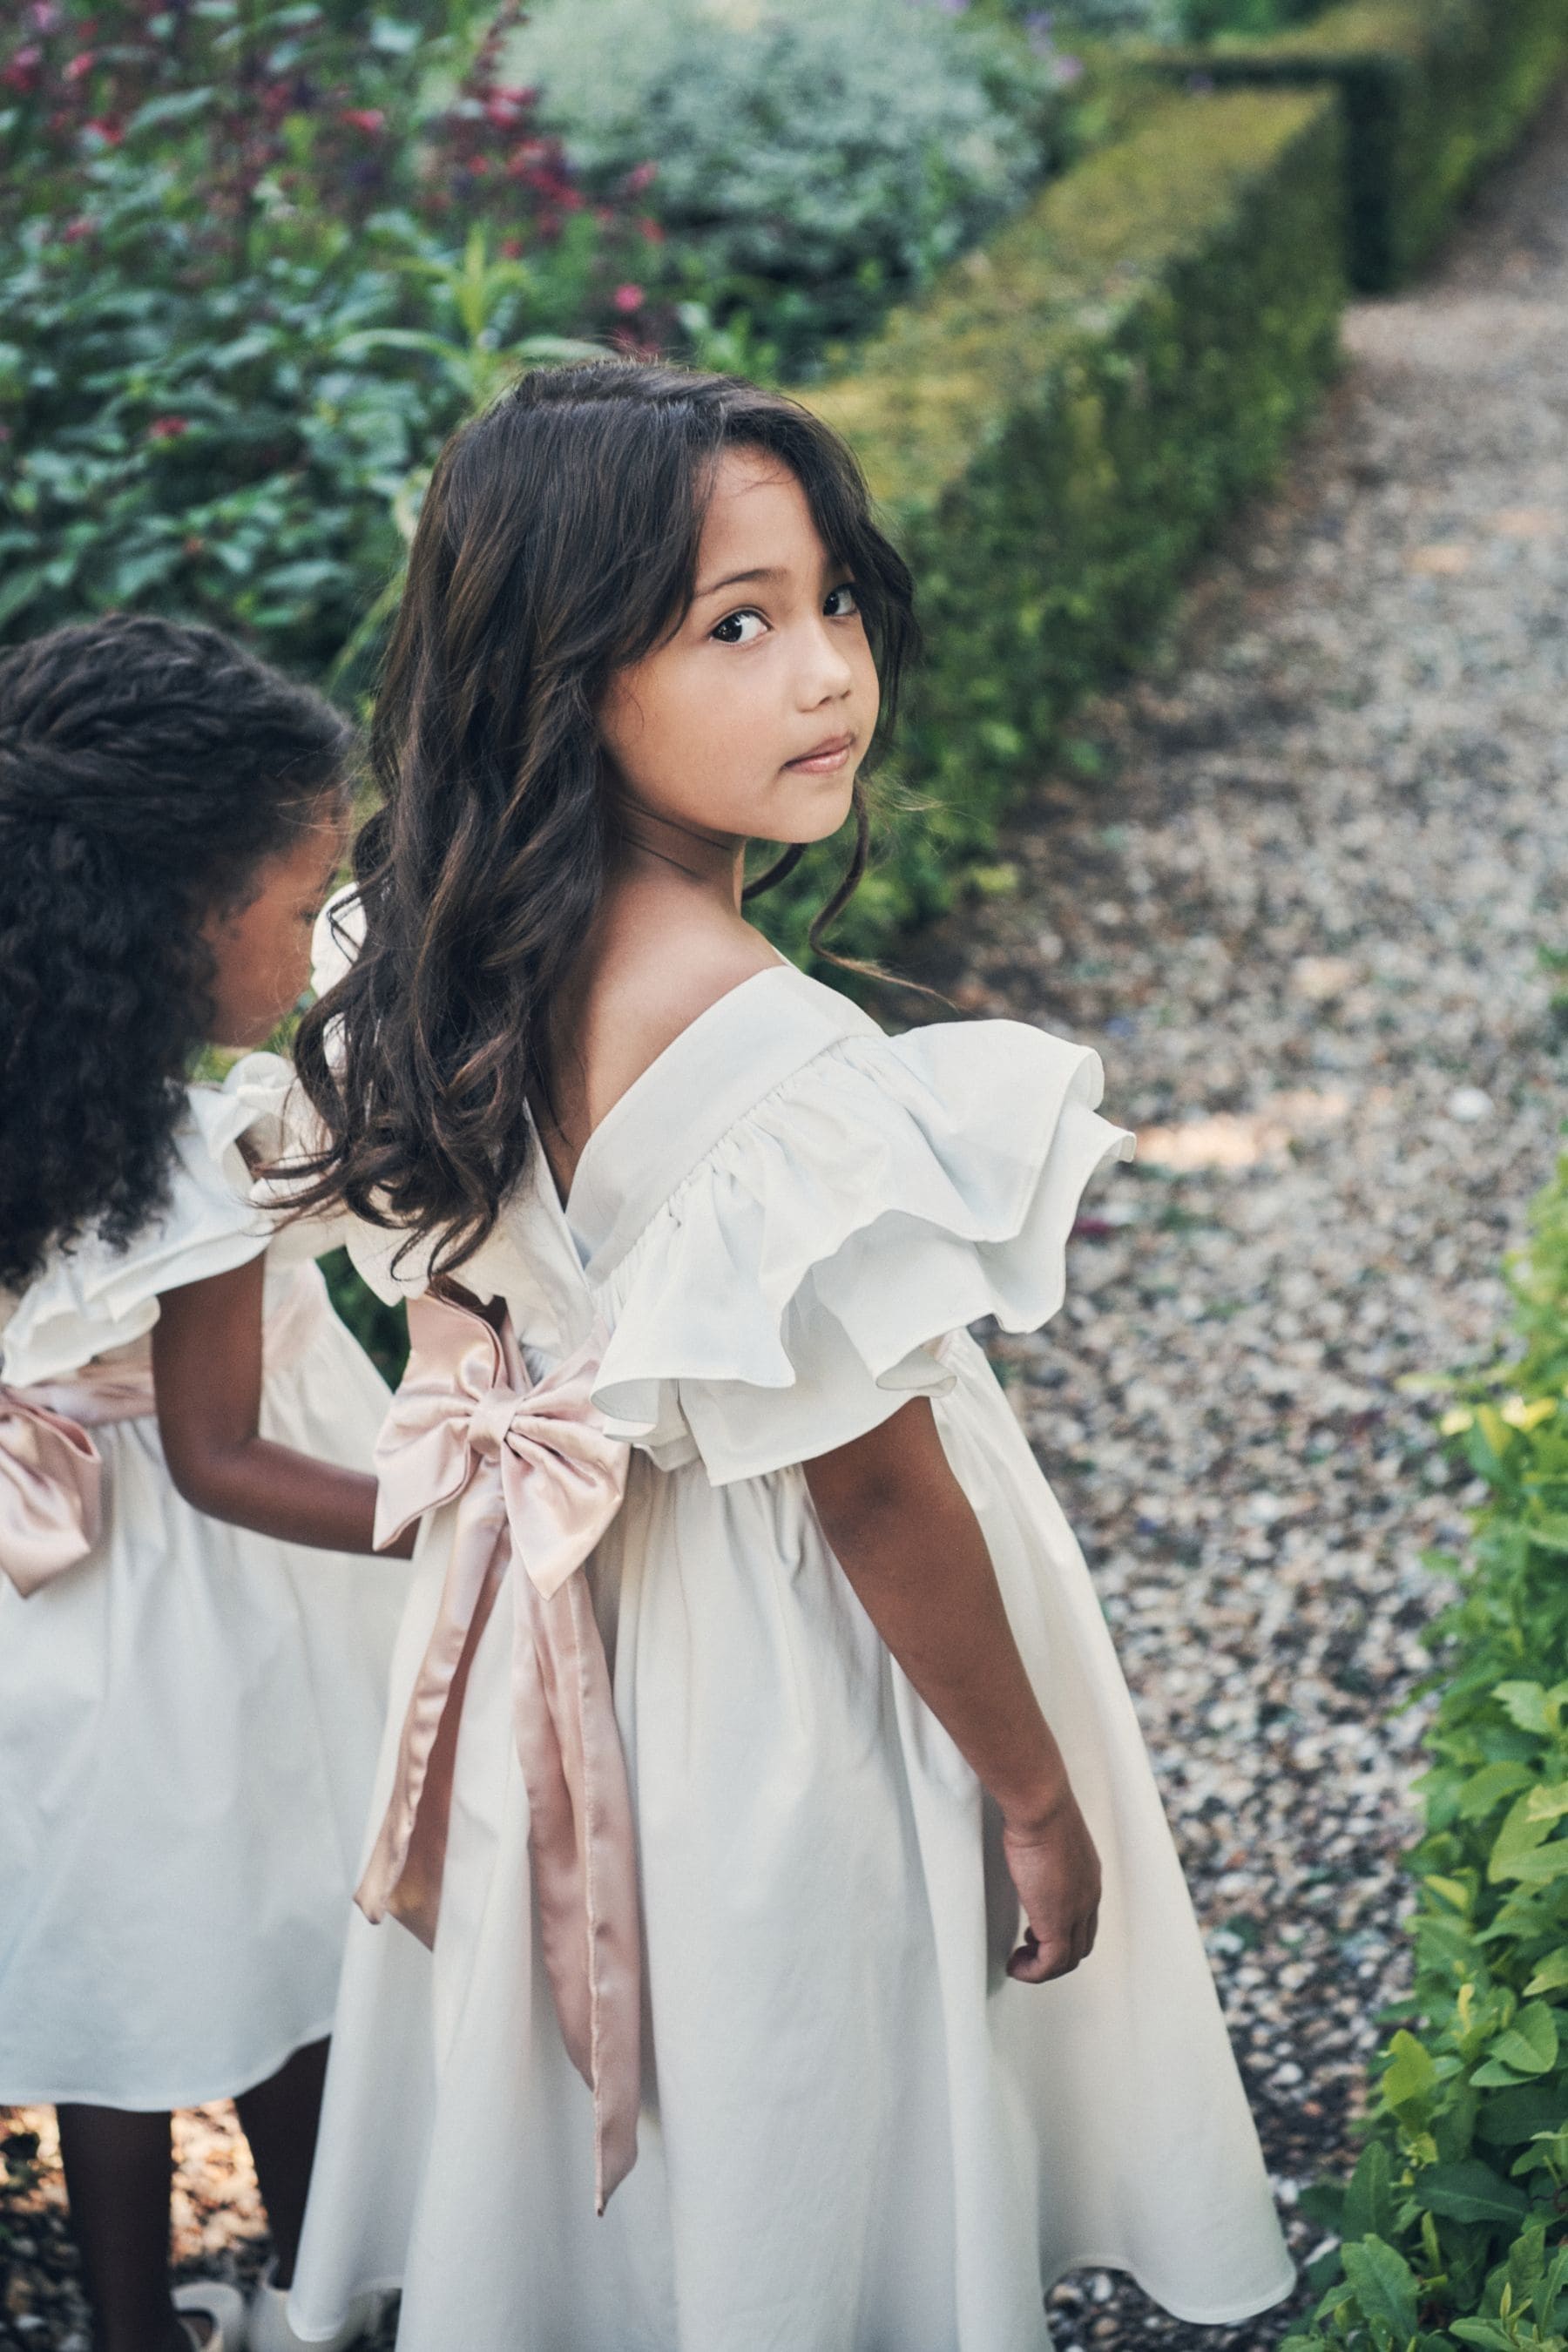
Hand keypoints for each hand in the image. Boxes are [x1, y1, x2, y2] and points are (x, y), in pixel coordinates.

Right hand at [1002, 1794, 1100, 1983]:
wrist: (1041, 1807)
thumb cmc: (1038, 1808)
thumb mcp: (1046, 1834)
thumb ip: (1042, 1851)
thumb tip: (1025, 1848)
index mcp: (1089, 1876)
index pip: (1085, 1920)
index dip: (1063, 1933)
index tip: (1035, 1934)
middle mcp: (1089, 1897)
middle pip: (1081, 1944)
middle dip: (1055, 1955)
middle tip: (1027, 1952)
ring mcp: (1076, 1911)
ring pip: (1069, 1959)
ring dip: (1043, 1968)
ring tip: (1019, 1963)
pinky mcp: (1057, 1921)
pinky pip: (1050, 1963)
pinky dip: (1034, 1972)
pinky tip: (1016, 1966)